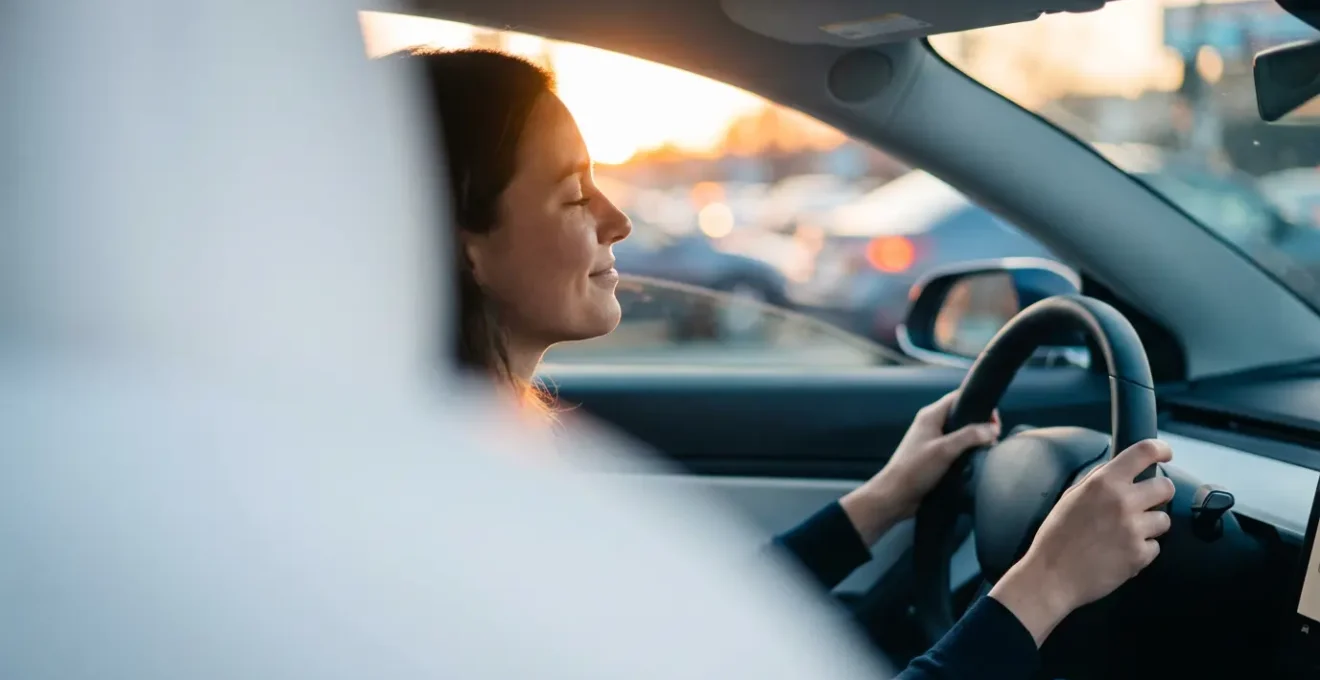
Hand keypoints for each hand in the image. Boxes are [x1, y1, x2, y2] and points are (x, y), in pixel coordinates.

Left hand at [840, 391, 999, 544]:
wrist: (896, 496)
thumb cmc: (914, 470)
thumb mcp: (944, 450)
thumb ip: (969, 436)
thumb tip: (992, 429)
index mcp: (930, 416)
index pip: (958, 398)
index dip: (979, 404)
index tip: (994, 421)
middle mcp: (932, 425)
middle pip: (962, 416)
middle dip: (980, 425)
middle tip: (993, 438)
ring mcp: (933, 441)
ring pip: (961, 434)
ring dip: (974, 442)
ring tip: (986, 451)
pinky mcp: (935, 457)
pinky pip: (956, 450)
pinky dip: (967, 454)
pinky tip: (975, 462)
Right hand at [989, 439, 1175, 645]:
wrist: (1051, 576)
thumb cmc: (1057, 536)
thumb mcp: (1071, 497)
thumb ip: (1098, 481)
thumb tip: (1119, 469)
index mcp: (1104, 483)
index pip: (1144, 452)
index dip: (1160, 449)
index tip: (1164, 453)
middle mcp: (1123, 501)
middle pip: (1166, 486)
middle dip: (1158, 493)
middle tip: (1145, 502)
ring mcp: (1134, 529)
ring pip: (1164, 519)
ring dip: (1150, 525)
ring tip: (1126, 533)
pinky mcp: (1140, 555)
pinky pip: (1155, 546)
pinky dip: (1142, 549)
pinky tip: (1121, 552)